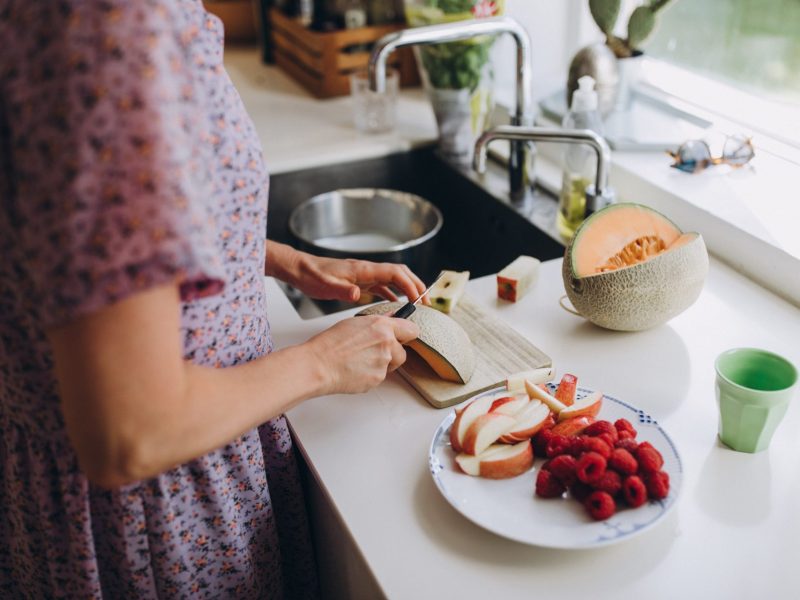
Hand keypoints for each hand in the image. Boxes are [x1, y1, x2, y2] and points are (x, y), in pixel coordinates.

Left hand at [267, 242, 427, 303]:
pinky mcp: (360, 281)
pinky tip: (396, 303)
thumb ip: (343, 290)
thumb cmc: (312, 277)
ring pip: (393, 278)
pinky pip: (382, 285)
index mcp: (364, 270)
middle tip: (427, 301)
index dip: (410, 284)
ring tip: (418, 303)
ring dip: (407, 288)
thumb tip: (358, 294)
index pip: (395, 273)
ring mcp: (365, 275)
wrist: (301, 269)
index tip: (419, 299)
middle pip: (400, 272)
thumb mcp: (326, 286)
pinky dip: (393, 293)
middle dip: (416, 284)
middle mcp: (368, 270)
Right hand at [306, 315, 418, 394]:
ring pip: (390, 366)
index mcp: (382, 325)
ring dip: (380, 365)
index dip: (407, 335)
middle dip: (392, 355)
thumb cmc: (331, 343)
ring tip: (359, 361)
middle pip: (403, 353)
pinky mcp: (378, 378)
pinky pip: (379, 377)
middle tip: (373, 354)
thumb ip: (377, 322)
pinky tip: (355, 370)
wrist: (319, 364)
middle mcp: (386, 342)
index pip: (411, 330)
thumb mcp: (355, 323)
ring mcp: (383, 362)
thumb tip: (391, 319)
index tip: (403, 338)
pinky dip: (370, 376)